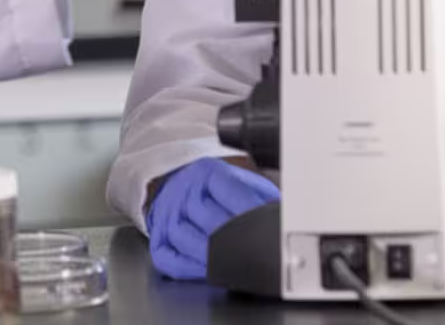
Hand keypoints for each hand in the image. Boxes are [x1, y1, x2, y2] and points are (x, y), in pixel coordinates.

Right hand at [146, 157, 281, 279]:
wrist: (177, 185)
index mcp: (209, 172)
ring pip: (187, 239)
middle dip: (236, 239)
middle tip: (258, 253)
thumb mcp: (241, 181)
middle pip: (210, 219)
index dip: (251, 214)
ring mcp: (169, 216)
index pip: (231, 191)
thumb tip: (286, 218)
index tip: (269, 230)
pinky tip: (208, 272)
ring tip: (235, 266)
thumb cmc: (216, 190)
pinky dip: (189, 269)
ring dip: (212, 256)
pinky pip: (170, 259)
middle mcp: (185, 191)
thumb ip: (262, 196)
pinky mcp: (158, 240)